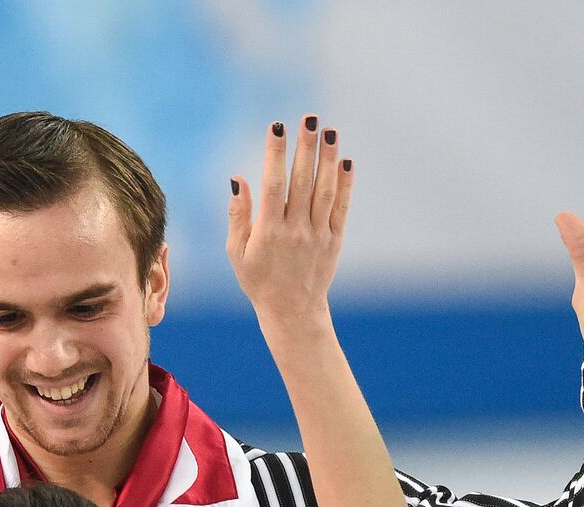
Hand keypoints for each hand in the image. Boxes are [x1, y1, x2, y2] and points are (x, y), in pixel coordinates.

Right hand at [226, 115, 353, 329]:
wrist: (292, 311)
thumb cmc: (258, 280)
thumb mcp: (237, 252)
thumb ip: (238, 215)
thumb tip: (238, 178)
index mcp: (268, 233)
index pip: (273, 186)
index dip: (275, 155)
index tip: (276, 128)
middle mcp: (295, 231)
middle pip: (302, 181)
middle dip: (305, 147)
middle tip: (309, 118)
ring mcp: (318, 235)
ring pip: (324, 190)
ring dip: (327, 159)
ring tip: (329, 131)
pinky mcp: (334, 240)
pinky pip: (341, 207)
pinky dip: (344, 184)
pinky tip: (345, 161)